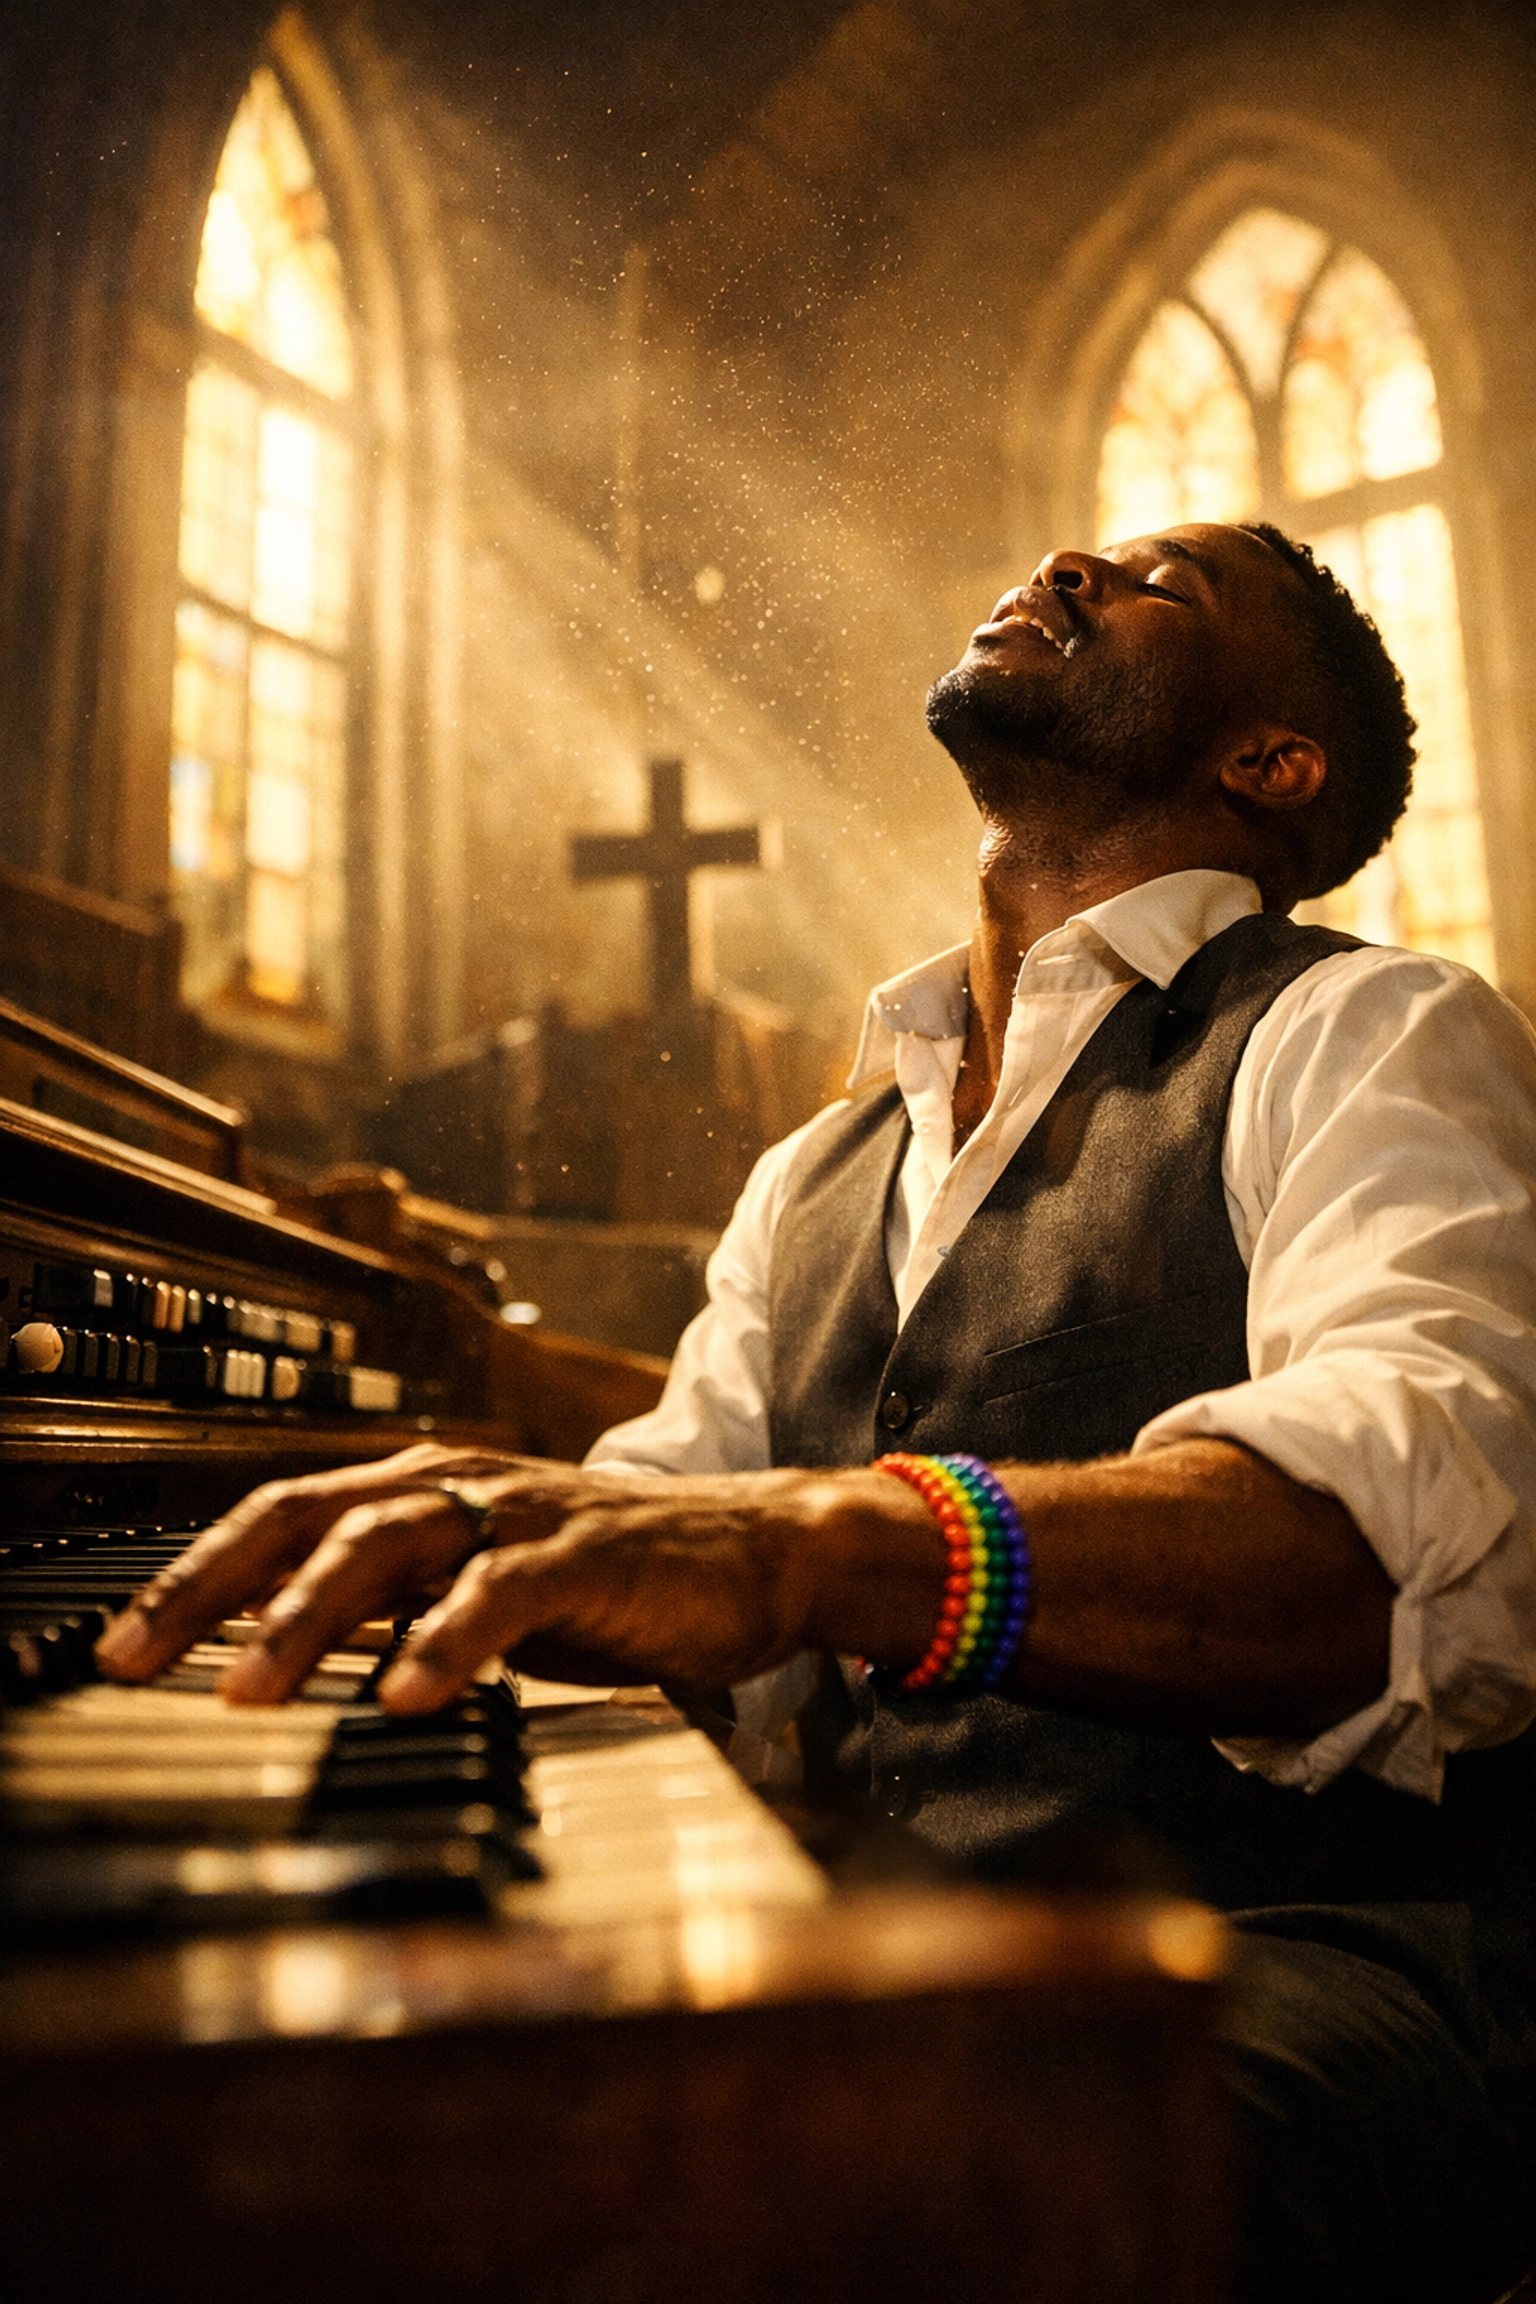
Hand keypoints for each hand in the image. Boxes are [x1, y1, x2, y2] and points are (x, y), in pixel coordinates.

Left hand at [94, 1447, 944, 1711]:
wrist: (756, 1548)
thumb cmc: (611, 1579)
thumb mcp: (477, 1591)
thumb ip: (391, 1610)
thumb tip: (278, 1656)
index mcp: (423, 1488)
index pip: (281, 1517)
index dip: (192, 1577)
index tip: (121, 1648)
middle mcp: (457, 1483)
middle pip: (306, 1519)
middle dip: (208, 1590)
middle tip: (137, 1660)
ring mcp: (521, 1513)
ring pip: (388, 1544)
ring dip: (309, 1618)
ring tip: (249, 1688)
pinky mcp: (586, 1555)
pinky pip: (501, 1593)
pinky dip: (446, 1641)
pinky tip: (406, 1695)